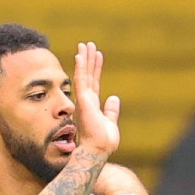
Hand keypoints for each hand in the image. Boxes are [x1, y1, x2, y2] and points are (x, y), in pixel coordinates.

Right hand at [72, 41, 120, 156]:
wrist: (98, 150)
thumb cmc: (103, 141)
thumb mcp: (110, 122)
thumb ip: (111, 110)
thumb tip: (114, 98)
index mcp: (92, 105)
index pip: (94, 82)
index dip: (96, 68)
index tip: (97, 55)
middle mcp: (86, 100)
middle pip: (88, 75)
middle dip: (88, 59)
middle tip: (88, 44)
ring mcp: (84, 100)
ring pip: (83, 74)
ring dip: (84, 59)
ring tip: (84, 44)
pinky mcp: (83, 100)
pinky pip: (81, 80)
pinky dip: (80, 67)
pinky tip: (80, 55)